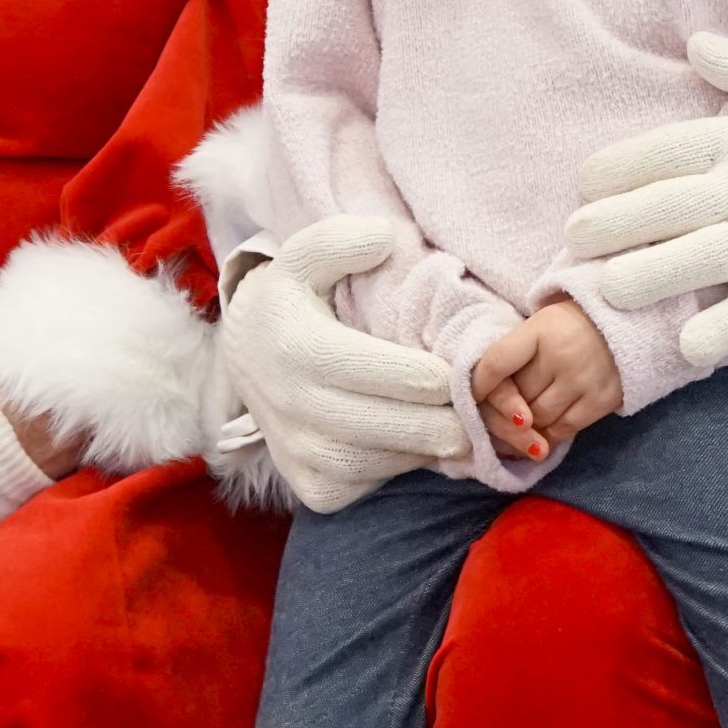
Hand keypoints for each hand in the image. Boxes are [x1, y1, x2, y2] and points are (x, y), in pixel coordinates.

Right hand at [216, 215, 470, 512]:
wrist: (243, 359)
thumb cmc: (291, 302)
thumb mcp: (302, 257)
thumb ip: (340, 240)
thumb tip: (382, 239)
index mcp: (300, 348)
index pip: (392, 374)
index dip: (441, 375)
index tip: (467, 366)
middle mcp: (295, 408)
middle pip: (396, 426)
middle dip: (449, 419)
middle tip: (484, 408)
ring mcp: (300, 454)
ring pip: (387, 461)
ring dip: (428, 445)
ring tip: (461, 424)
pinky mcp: (311, 488)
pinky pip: (369, 483)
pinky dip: (400, 467)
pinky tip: (416, 441)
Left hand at [472, 304, 621, 457]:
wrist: (624, 323)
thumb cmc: (571, 326)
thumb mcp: (539, 324)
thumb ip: (514, 352)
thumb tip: (483, 393)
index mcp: (540, 329)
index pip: (496, 363)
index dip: (478, 385)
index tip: (473, 395)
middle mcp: (561, 355)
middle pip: (517, 396)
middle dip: (503, 411)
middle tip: (495, 417)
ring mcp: (583, 380)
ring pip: (537, 419)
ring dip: (525, 427)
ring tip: (519, 427)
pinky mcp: (602, 401)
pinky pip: (563, 430)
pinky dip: (548, 435)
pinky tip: (542, 433)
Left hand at [568, 34, 727, 369]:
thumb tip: (693, 41)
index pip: (662, 151)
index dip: (615, 168)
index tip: (582, 184)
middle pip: (660, 209)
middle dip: (608, 226)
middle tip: (571, 242)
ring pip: (689, 262)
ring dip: (643, 279)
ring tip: (606, 294)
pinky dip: (715, 335)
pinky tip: (683, 350)